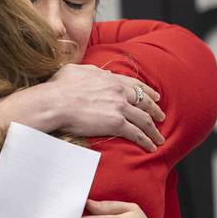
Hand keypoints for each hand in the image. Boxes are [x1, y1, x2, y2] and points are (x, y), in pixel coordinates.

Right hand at [47, 64, 165, 151]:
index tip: (155, 96)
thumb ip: (91, 71)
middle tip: (161, 116)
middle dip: (155, 110)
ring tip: (159, 138)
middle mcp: (119, 92)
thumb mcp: (76, 71)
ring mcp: (119, 107)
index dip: (147, 91)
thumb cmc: (59, 87)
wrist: (56, 102)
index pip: (135, 85)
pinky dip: (146, 140)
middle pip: (144, 101)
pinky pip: (137, 133)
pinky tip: (151, 146)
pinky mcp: (116, 123)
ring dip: (154, 130)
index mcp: (110, 79)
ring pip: (144, 119)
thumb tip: (100, 73)